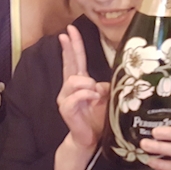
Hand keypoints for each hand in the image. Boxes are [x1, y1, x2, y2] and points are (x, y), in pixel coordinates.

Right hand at [57, 25, 108, 149]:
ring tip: (96, 95)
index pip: (76, 59)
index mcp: (80, 82)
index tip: (69, 30)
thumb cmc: (98, 118)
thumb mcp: (105, 98)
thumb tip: (103, 81)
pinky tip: (93, 99)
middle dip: (69, 47)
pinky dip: (86, 96)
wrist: (90, 139)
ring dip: (88, 85)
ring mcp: (65, 97)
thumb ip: (104, 86)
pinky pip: (76, 96)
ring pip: (74, 80)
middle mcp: (69, 87)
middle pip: (70, 63)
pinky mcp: (66, 109)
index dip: (73, 45)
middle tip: (66, 33)